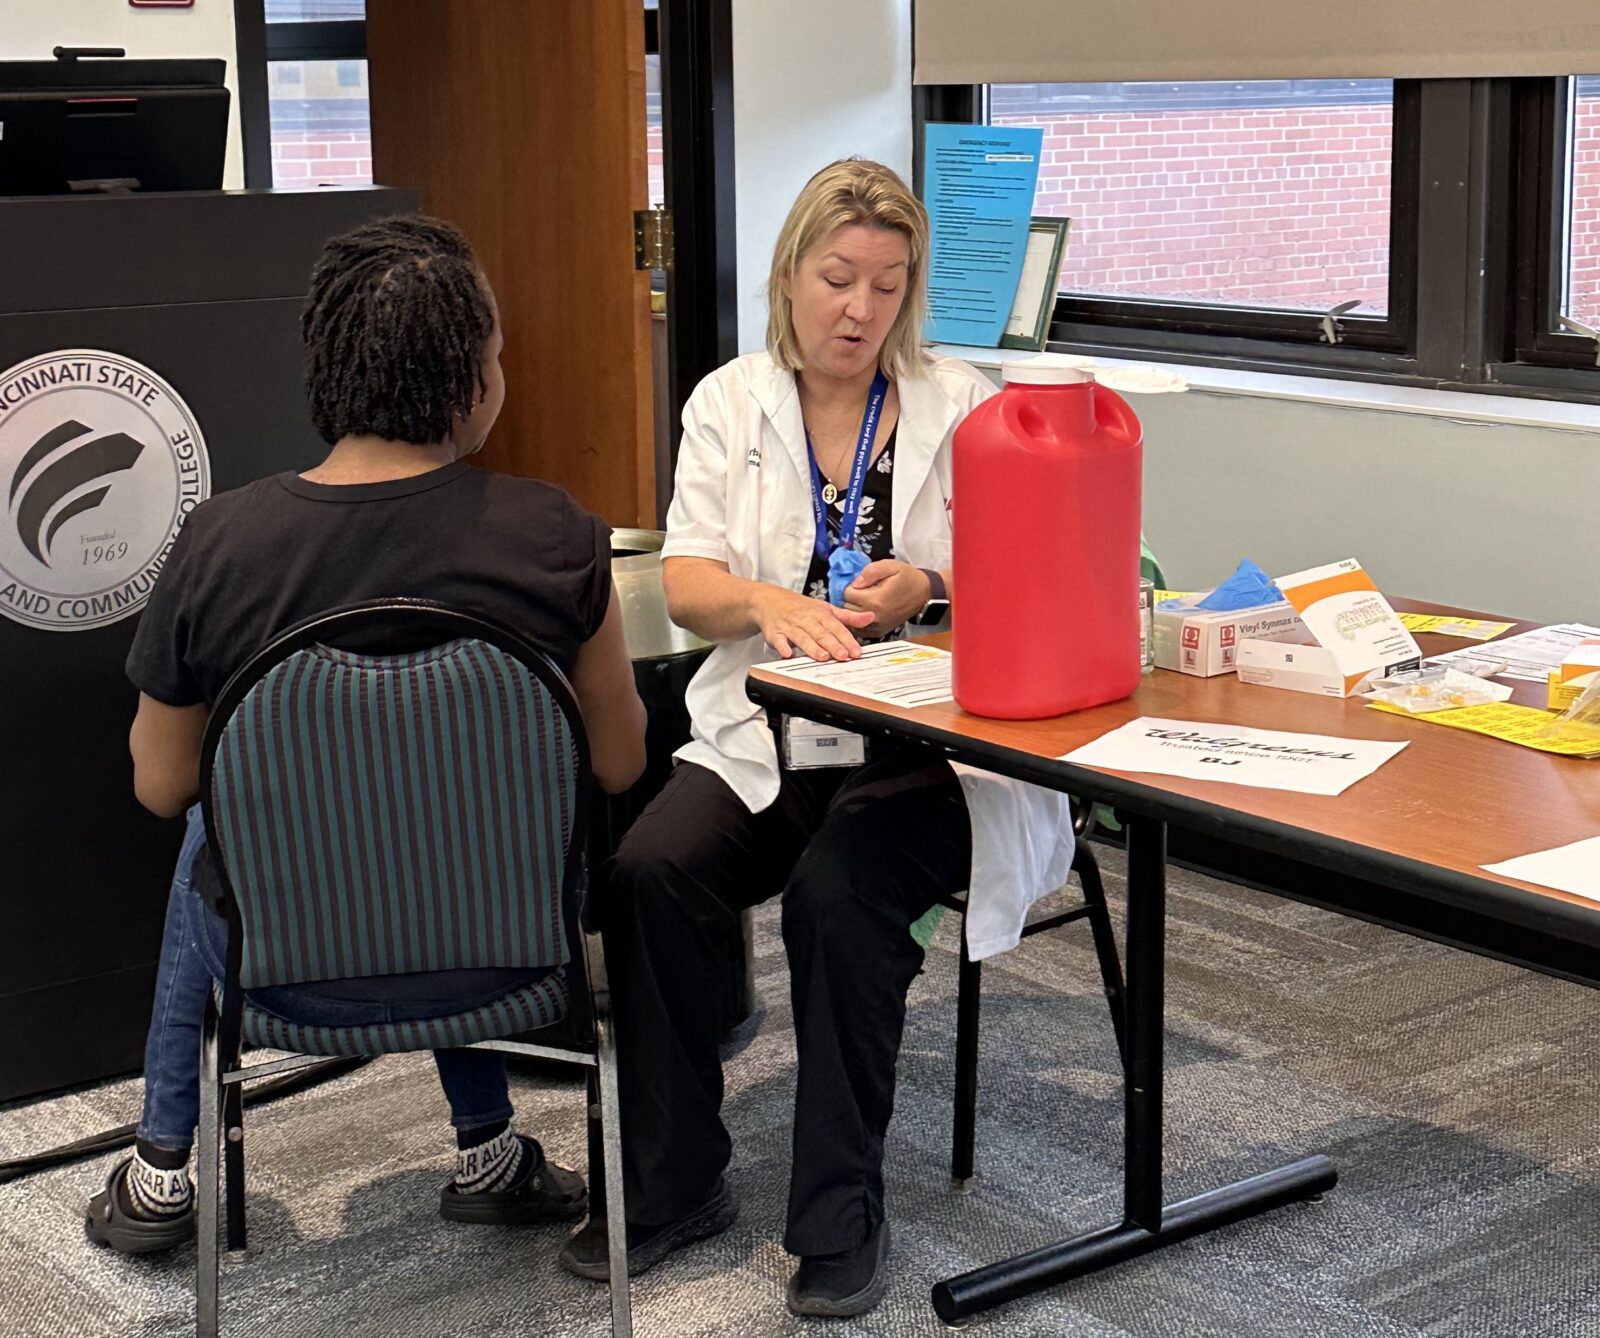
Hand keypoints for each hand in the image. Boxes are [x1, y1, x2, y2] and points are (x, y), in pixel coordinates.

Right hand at [752, 585, 873, 660]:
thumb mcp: (826, 609)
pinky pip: (778, 640)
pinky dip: (782, 647)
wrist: (769, 600)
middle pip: (821, 633)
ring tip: (823, 657)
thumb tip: (871, 616)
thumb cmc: (801, 607)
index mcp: (820, 613)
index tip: (856, 651)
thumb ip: (848, 617)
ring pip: (802, 637)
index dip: (847, 639)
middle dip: (833, 645)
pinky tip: (788, 654)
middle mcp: (806, 619)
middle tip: (843, 656)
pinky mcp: (775, 633)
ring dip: (812, 647)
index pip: (836, 627)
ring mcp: (790, 626)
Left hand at [843, 560, 931, 636]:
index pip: (846, 594)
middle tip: (859, 590)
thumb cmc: (907, 578)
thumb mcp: (890, 566)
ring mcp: (876, 627)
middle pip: (846, 607)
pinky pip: (859, 628)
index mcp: (875, 600)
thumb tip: (855, 583)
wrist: (924, 594)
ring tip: (861, 600)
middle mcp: (873, 617)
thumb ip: (870, 572)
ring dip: (852, 609)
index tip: (858, 583)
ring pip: (851, 619)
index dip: (849, 586)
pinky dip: (858, 620)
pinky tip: (864, 610)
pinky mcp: (879, 632)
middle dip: (849, 598)